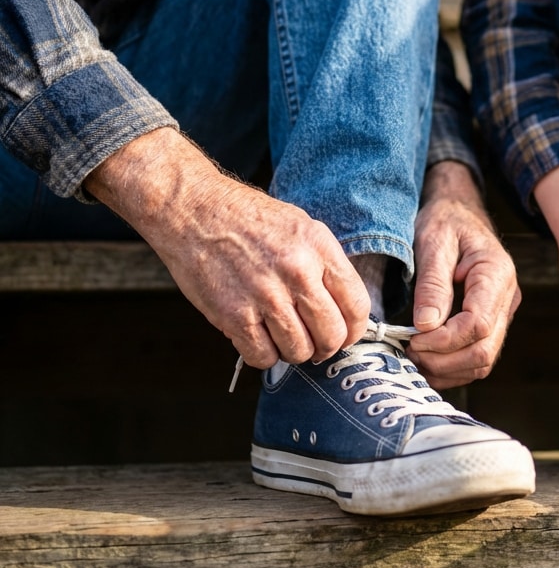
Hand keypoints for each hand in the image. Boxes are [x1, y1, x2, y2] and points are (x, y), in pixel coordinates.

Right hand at [86, 128, 369, 367]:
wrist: (192, 210)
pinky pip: (263, 357)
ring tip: (281, 336)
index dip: (354, 329)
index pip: (357, 304)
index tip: (345, 335)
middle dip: (326, 347)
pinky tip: (257, 337)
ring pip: (299, 351)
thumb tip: (342, 308)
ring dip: (293, 352)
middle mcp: (297, 270)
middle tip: (314, 343)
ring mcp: (266, 295)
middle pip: (332, 334)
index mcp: (318, 246)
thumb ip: (324, 264)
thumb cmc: (245, 218)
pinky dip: (263, 355)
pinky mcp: (234, 315)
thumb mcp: (299, 225)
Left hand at [405, 161, 520, 389]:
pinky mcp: (490, 323)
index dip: (444, 341)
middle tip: (408, 351)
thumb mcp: (434, 242)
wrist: (458, 212)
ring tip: (413, 357)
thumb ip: (432, 284)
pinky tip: (425, 359)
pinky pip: (476, 357)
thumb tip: (426, 326)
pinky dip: (451, 368)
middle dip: (443, 361)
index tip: (412, 338)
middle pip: (484, 351)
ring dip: (447, 369)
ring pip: (483, 362)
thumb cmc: (445, 221)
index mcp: (496, 274)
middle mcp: (507, 299)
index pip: (478, 325)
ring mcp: (502, 314)